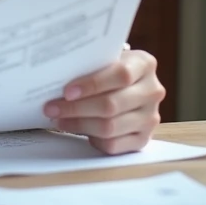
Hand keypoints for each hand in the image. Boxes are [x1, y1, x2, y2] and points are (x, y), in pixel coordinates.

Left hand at [42, 49, 164, 154]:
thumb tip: (56, 75)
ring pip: (110, 127)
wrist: (131, 86)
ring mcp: (150, 117)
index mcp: (145, 64)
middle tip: (52, 108)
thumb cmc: (109, 70)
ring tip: (59, 119)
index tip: (67, 91)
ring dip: (79, 124)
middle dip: (76, 108)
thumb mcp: (106, 59)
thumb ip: (91, 64)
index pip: (121, 75)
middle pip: (112, 105)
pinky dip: (92, 139)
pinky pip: (114, 145)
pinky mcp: (144, 139)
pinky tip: (78, 130)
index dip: (92, 84)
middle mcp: (152, 91)